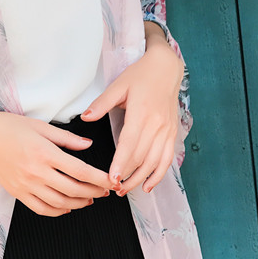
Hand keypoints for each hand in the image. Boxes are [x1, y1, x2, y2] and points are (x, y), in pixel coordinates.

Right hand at [0, 111, 113, 216]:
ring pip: (59, 203)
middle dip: (93, 192)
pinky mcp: (16, 192)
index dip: (99, 178)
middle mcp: (36, 172)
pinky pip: (41, 208)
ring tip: (88, 200)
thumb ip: (66, 138)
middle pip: (73, 189)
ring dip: (78, 204)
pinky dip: (57, 211)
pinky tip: (65, 207)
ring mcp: (25, 185)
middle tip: (104, 191)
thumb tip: (88, 145)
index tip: (111, 181)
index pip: (80, 170)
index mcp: (44, 152)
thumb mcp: (39, 125)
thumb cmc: (5, 126)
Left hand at [80, 41, 183, 194]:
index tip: (112, 179)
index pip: (129, 144)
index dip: (121, 163)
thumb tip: (85, 118)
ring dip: (140, 179)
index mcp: (141, 113)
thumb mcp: (118, 85)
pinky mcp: (172, 134)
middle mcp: (156, 125)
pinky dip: (158, 175)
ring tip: (124, 190)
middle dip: (127, 176)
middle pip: (141, 157)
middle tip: (112, 189)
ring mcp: (166, 131)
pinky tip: (147, 186)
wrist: (166, 68)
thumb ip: (101, 104)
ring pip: (154, 162)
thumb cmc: (140, 76)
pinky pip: (167, 159)